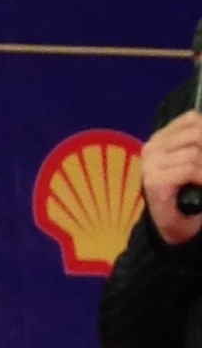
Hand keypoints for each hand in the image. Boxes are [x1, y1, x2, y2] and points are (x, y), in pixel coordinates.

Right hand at [142, 113, 201, 245]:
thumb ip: (198, 147)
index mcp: (162, 138)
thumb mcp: (194, 163)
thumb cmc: (187, 193)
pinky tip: (200, 187)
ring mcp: (151, 164)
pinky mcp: (154, 181)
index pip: (192, 119)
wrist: (173, 227)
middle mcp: (153, 147)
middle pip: (196, 133)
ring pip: (195, 153)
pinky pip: (190, 170)